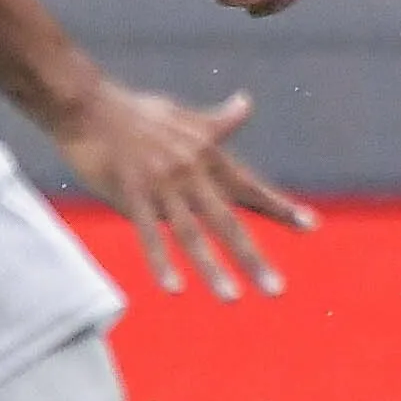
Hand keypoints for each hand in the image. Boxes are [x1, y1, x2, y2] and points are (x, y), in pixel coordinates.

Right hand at [51, 77, 315, 300]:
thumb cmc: (138, 112)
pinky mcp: (131, 194)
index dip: (280, 207)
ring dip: (212, 269)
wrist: (89, 104)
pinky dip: (162, 261)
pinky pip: (149, 234)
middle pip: (227, 222)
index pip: (251, 187)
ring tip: (232, 298)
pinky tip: (175, 288)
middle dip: (252, 258)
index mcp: (208, 156)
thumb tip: (246, 102)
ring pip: (192, 235)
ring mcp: (162, 185)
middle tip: (276, 290)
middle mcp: (192, 172)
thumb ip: (220, 121)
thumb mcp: (187, 115)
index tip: (311, 225)